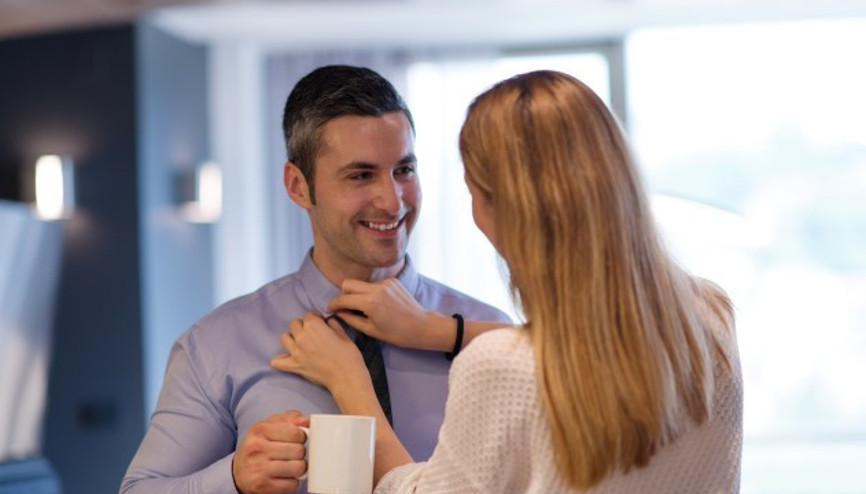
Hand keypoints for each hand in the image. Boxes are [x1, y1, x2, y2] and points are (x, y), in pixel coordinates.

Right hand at [232, 411, 308, 493]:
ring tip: (289, 465)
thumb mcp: (270, 426)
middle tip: (291, 454)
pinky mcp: (262, 486)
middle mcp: (256, 448)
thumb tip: (307, 421)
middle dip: (300, 453)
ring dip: (298, 468)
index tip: (296, 439)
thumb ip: (290, 418)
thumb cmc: (259, 446)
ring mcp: (258, 468)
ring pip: (298, 468)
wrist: (239, 471)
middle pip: (299, 450)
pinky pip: (292, 484)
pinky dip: (292, 482)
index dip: (301, 436)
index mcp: (259, 430)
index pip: (295, 432)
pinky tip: (283, 477)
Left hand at [270, 312, 366, 391]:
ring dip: (291, 338)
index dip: (315, 318)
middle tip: (311, 334)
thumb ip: (333, 324)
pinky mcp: (294, 366)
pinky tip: (288, 358)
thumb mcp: (344, 334)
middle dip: (302, 326)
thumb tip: (327, 321)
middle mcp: (302, 336)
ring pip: (284, 337)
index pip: (308, 315)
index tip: (320, 324)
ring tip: (300, 344)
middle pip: (294, 324)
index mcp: (314, 325)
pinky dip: (280, 360)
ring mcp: (295, 351)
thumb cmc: (349, 355)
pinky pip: (276, 361)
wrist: (346, 377)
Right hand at [327, 279, 450, 349]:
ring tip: (364, 308)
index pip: (343, 299)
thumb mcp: (371, 330)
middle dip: (343, 294)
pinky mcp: (392, 281)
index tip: (330, 309)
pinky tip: (378, 304)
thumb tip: (339, 313)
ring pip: (361, 283)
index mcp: (370, 303)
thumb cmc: (397, 333)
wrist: (421, 326)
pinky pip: (374, 284)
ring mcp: (385, 282)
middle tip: (345, 307)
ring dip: (358, 293)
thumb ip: (351, 320)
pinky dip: (371, 292)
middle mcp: (376, 288)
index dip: (333, 304)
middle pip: (348, 283)